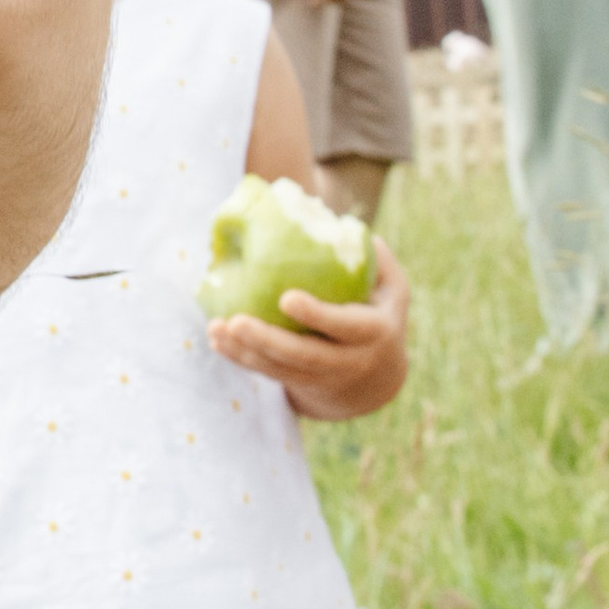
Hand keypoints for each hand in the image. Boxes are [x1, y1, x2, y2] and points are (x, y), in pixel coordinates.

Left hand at [209, 237, 409, 420]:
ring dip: (245, 351)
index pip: (344, 325)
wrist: (376, 378)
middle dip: (268, 340)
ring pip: (281, 369)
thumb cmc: (378, 312)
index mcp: (373, 332)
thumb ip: (376, 259)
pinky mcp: (299, 383)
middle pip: (304, 355)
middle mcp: (348, 361)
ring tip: (216, 328)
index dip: (317, 314)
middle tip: (236, 321)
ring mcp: (322, 377)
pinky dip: (240, 357)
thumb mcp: (392, 288)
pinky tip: (216, 339)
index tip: (286, 298)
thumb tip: (343, 225)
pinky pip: (268, 373)